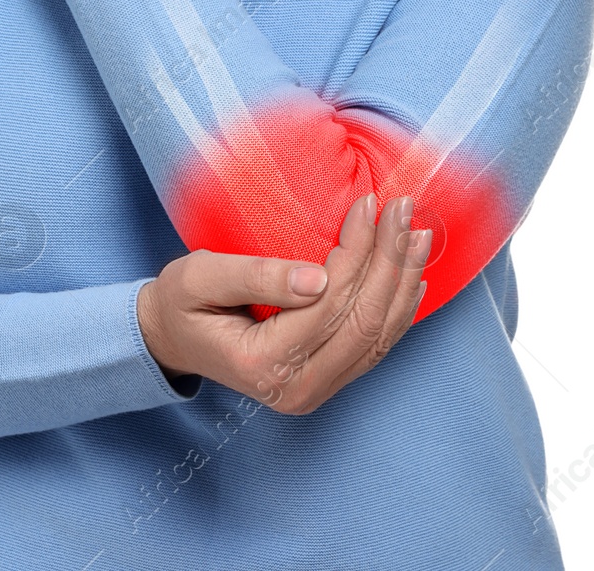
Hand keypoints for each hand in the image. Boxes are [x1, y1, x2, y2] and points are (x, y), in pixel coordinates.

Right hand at [136, 193, 431, 414]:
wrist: (174, 340)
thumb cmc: (183, 303)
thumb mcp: (200, 277)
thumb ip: (255, 276)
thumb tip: (319, 278)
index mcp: (263, 364)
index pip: (329, 303)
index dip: (357, 251)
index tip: (368, 204)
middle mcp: (298, 387)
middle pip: (363, 321)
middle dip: (391, 261)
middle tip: (404, 210)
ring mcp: (316, 390)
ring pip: (378, 337)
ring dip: (404, 283)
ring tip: (419, 235)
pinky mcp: (328, 381)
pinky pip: (375, 347)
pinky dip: (400, 310)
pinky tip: (413, 277)